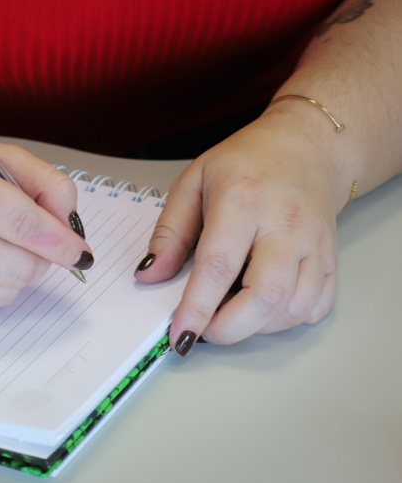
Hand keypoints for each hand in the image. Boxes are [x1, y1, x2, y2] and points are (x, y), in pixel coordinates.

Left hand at [135, 114, 342, 353]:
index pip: (218, 266)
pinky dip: (288, 320)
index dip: (197, 308)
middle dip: (230, 328)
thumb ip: (169, 232)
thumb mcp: (192, 182)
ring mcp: (313, 244)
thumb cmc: (245, 163)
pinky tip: (263, 308)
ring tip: (230, 315)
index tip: (180, 335)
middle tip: (204, 332)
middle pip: (264, 296)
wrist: (305, 147)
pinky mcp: (331, 258)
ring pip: (294, 307)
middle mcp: (284, 225)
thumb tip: (150, 275)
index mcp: (242, 201)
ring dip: (257, 327)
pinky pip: (317, 306)